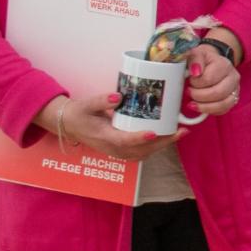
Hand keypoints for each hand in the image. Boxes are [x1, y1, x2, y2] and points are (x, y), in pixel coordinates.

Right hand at [45, 92, 181, 158]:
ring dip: (162, 146)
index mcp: (104, 136)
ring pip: (143, 153)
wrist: (69, 125)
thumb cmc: (78, 114)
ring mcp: (117, 151)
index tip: (154, 133)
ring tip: (179, 133)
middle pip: (141, 150)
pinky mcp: (121, 150)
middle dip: (162, 143)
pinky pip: (141, 153)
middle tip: (181, 131)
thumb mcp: (86, 104)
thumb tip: (118, 96)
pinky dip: (154, 148)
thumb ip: (101, 101)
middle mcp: (112, 148)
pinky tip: (166, 137)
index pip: (124, 141)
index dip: (139, 138)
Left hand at [184, 48, 240, 117]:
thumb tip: (195, 72)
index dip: (195, 82)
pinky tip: (200, 107)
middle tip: (189, 91)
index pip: (208, 79)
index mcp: (224, 65)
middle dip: (198, 95)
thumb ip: (194, 59)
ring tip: (192, 103)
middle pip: (218, 93)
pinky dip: (210, 111)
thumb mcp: (196, 54)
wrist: (212, 62)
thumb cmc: (203, 60)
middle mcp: (233, 78)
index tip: (190, 80)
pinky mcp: (233, 99)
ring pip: (223, 104)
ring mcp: (235, 90)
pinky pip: (223, 110)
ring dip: (204, 106)